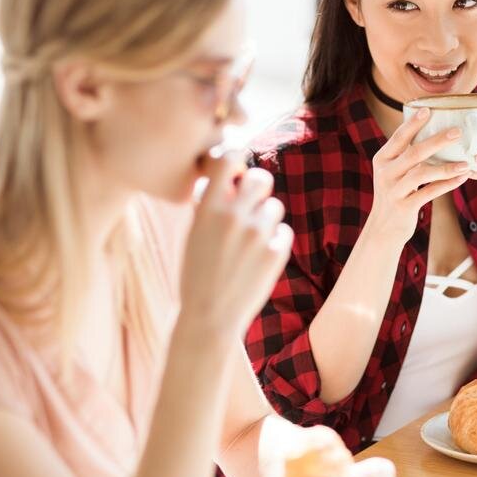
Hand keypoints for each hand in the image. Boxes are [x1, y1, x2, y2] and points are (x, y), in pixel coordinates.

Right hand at [179, 155, 293, 338]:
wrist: (209, 318)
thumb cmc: (196, 274)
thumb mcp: (193, 234)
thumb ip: (209, 204)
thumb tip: (228, 178)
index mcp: (208, 208)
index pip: (229, 158)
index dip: (235, 160)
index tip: (234, 173)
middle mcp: (234, 216)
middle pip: (261, 178)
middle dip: (257, 188)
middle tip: (250, 205)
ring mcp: (257, 235)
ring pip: (274, 206)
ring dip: (265, 218)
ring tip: (250, 241)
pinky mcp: (276, 253)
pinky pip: (284, 231)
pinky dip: (275, 241)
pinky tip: (259, 257)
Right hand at [366, 107, 470, 244]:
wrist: (383, 228)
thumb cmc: (396, 193)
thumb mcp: (394, 172)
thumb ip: (407, 155)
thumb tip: (434, 132)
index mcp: (383, 159)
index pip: (399, 137)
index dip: (413, 123)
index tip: (429, 109)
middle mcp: (386, 172)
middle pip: (414, 153)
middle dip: (437, 141)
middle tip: (458, 131)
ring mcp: (394, 190)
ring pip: (422, 174)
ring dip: (447, 167)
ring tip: (467, 162)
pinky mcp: (404, 207)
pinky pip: (429, 193)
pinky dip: (447, 185)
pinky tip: (462, 178)